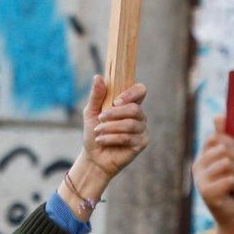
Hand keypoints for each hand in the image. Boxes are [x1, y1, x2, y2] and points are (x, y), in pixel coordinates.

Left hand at [63, 76, 148, 210]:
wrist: (94, 157)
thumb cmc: (94, 132)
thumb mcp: (91, 112)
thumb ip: (96, 95)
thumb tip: (98, 76)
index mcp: (129, 103)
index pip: (140, 90)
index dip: (131, 93)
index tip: (116, 101)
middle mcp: (139, 115)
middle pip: (135, 108)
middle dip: (115, 114)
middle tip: (100, 118)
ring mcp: (142, 129)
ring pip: (130, 124)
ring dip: (110, 127)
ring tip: (98, 132)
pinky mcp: (142, 143)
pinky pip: (128, 137)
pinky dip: (112, 138)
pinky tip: (102, 141)